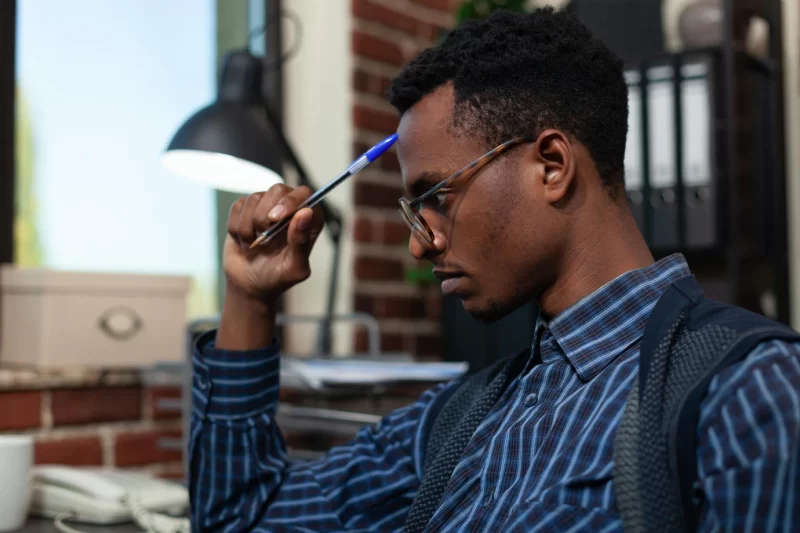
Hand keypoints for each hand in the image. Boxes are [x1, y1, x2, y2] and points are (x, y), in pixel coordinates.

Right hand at [224, 184, 324, 303]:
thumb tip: (306, 212)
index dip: (291, 200)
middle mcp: (290, 209)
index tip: (276, 218)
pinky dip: (236, 227)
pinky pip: (238, 206)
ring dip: (249, 226)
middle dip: (265, 214)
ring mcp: (266, 207)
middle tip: (263, 236)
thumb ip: (301, 242)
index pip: (305, 194)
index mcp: (309, 221)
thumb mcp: (294, 267)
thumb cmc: (277, 278)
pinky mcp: (246, 210)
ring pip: (255, 198)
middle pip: (278, 189)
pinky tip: (244, 241)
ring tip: (254, 245)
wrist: (249, 285)